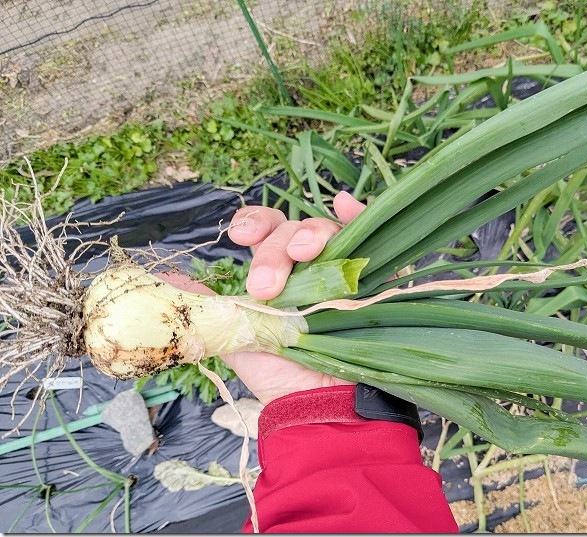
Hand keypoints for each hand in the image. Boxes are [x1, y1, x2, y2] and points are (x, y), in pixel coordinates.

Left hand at [161, 191, 366, 403]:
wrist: (321, 410)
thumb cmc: (282, 380)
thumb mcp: (236, 343)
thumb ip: (211, 312)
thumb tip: (172, 283)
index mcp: (277, 275)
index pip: (265, 233)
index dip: (254, 224)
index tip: (241, 238)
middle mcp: (309, 269)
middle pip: (292, 232)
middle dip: (275, 250)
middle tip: (267, 286)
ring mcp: (342, 273)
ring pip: (328, 230)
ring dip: (312, 232)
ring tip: (303, 254)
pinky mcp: (374, 280)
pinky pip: (370, 237)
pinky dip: (358, 214)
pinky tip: (344, 204)